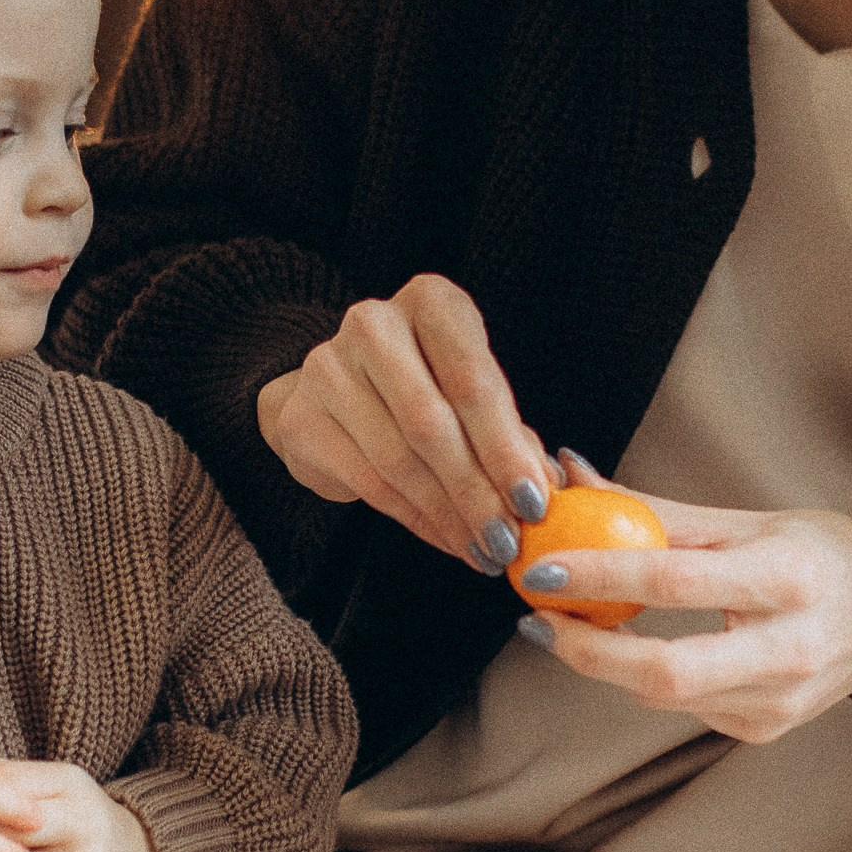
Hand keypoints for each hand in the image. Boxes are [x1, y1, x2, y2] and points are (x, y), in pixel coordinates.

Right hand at [255, 274, 558, 571]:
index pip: (472, 380)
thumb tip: (550, 491)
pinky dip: (417, 521)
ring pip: (398, 460)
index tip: (534, 503)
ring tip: (484, 550)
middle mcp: (373, 324)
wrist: (337, 390)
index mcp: (430, 301)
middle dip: (476, 492)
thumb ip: (511, 435)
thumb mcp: (474, 392)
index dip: (504, 448)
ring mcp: (328, 369)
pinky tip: (448, 540)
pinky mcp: (301, 419)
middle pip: (430, 423)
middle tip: (509, 541)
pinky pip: (369, 484)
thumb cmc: (429, 385)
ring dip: (448, 515)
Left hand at [512, 467, 851, 744]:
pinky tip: (639, 648)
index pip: (677, 582)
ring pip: (663, 695)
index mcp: (789, 578)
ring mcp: (779, 701)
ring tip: (571, 623)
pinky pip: (684, 705)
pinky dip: (647, 677)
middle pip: (664, 672)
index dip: (601, 577)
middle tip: (537, 620)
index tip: (543, 569)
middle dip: (585, 652)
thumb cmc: (819, 554)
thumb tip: (572, 479)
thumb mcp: (748, 520)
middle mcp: (790, 648)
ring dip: (605, 662)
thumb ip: (658, 512)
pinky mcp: (765, 729)